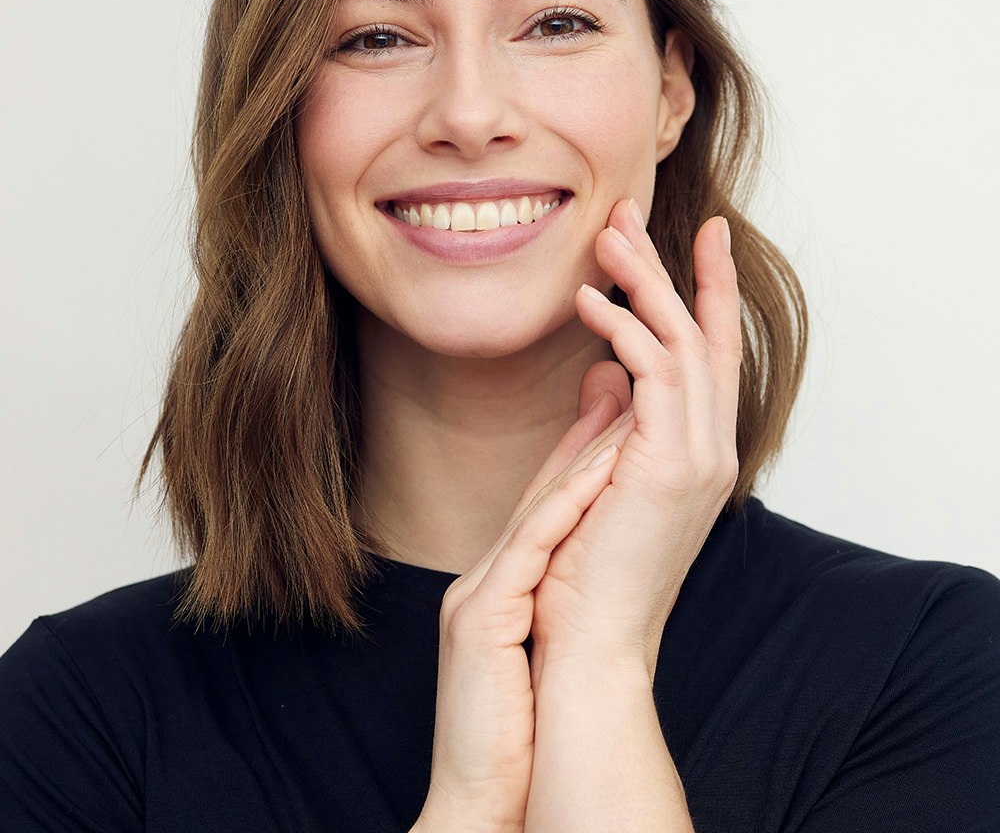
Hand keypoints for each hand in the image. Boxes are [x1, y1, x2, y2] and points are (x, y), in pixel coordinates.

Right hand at [416, 404, 634, 831]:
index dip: (585, 448)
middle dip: (586, 427)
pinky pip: (528, 551)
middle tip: (624, 364)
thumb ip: (560, 594)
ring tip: (623, 396)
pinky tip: (598, 474)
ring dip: (583, 450)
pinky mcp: (479, 620)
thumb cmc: (513, 732)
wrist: (481, 801)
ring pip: (538, 507)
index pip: (550, 503)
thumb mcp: (541, 648)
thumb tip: (594, 562)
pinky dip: (563, 508)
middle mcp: (486, 576)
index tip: (623, 399)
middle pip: (543, 488)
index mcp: (503, 584)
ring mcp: (477, 593)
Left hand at [530, 199, 740, 676]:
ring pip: (681, 340)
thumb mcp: (599, 476)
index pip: (709, 352)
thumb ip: (607, 421)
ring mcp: (700, 455)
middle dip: (671, 268)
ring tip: (606, 235)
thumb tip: (604, 368)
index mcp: (697, 448)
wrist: (588, 643)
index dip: (705, 291)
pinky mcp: (671, 464)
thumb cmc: (585, 566)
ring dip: (645, 282)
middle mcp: (712, 446)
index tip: (693, 238)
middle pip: (701, 333)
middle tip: (632, 213)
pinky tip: (589, 301)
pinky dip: (625, 328)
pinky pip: (657, 372)